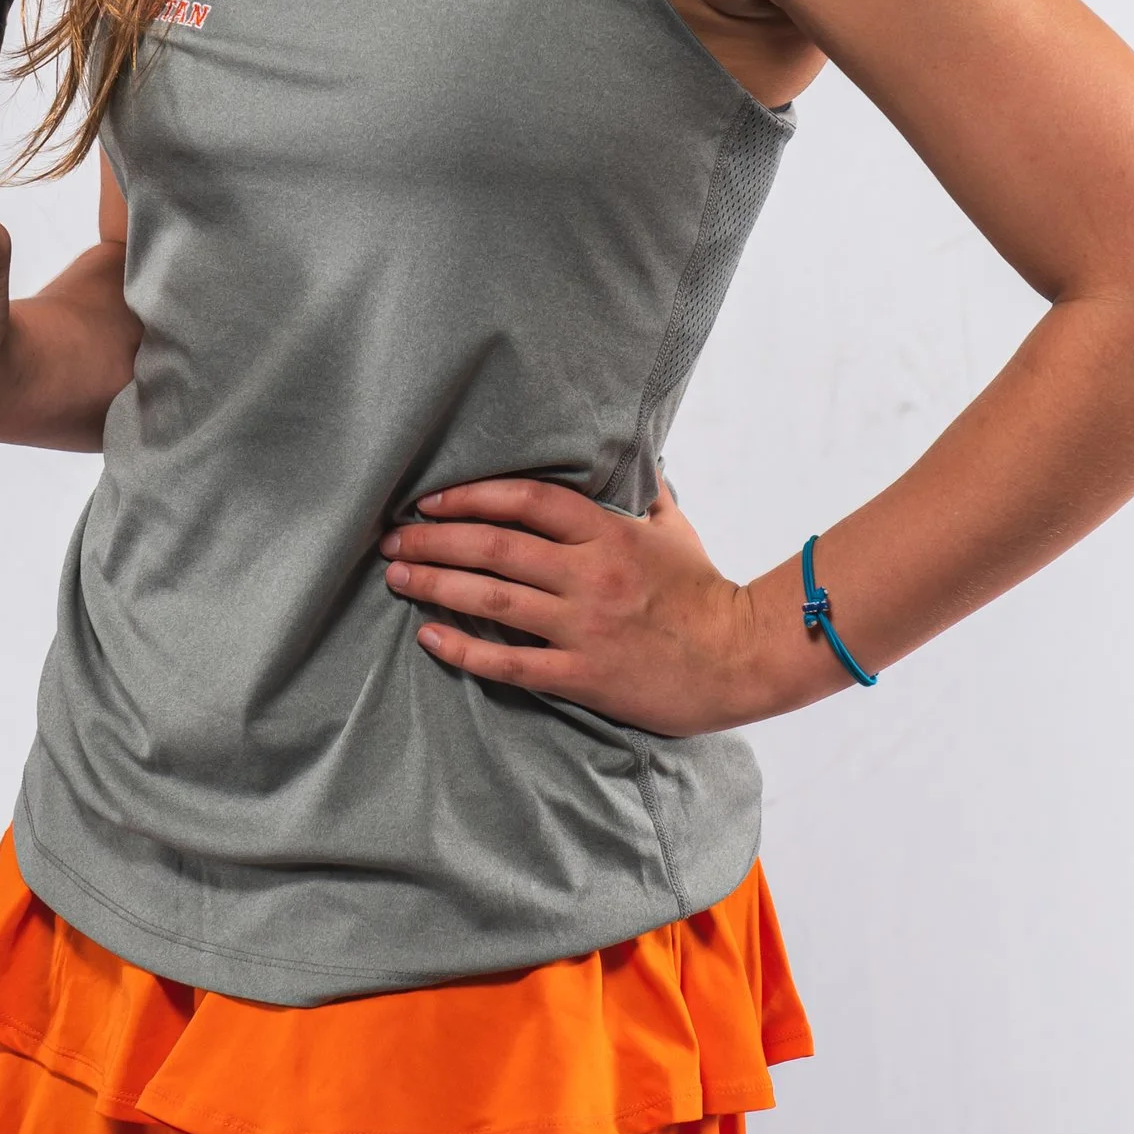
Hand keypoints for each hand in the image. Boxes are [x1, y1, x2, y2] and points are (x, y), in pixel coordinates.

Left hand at [379, 476, 767, 739]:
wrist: (741, 657)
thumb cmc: (705, 592)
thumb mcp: (675, 530)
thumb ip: (646, 495)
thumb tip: (638, 460)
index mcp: (609, 533)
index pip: (527, 499)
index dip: (472, 495)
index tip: (431, 499)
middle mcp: (590, 574)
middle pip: (495, 546)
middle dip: (435, 539)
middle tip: (392, 538)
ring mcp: (584, 625)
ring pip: (493, 599)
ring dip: (436, 583)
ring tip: (396, 576)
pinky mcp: (583, 673)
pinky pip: (511, 662)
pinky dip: (465, 649)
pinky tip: (430, 637)